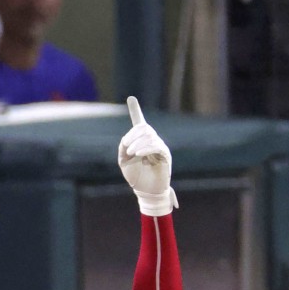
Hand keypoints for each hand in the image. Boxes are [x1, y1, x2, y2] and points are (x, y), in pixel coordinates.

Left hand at [119, 97, 177, 215]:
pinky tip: (138, 154)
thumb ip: (123, 148)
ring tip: (132, 154)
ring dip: (137, 143)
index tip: (131, 97)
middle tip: (127, 147)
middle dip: (132, 135)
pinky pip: (156, 145)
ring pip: (149, 136)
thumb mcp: (124, 161)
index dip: (135, 110)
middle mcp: (152, 141)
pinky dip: (146, 147)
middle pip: (143, 128)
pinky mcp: (165, 155)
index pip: (140, 123)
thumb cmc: (136, 177)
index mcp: (141, 142)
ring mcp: (159, 147)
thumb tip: (127, 139)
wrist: (146, 192)